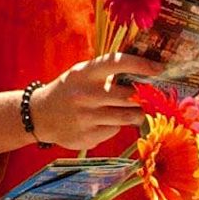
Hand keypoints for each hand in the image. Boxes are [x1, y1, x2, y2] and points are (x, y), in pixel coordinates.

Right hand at [28, 53, 167, 152]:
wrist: (40, 116)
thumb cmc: (69, 90)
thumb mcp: (81, 74)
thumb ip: (107, 73)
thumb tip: (144, 73)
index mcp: (84, 73)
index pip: (117, 63)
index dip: (140, 64)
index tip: (158, 68)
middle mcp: (85, 95)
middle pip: (130, 95)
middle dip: (142, 97)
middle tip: (146, 97)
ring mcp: (86, 117)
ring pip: (128, 116)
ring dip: (136, 113)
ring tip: (134, 110)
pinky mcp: (87, 136)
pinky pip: (115, 130)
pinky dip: (116, 125)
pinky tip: (105, 121)